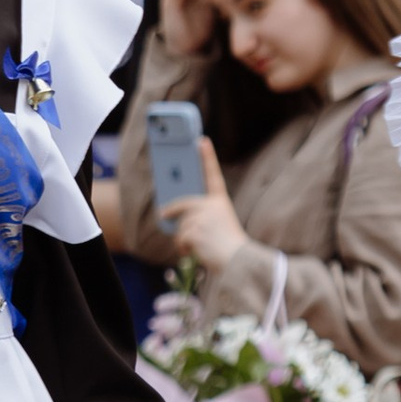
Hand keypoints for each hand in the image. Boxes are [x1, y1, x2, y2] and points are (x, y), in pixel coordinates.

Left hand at [160, 139, 245, 275]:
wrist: (237, 261)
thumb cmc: (230, 247)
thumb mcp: (218, 225)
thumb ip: (200, 217)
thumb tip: (172, 215)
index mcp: (220, 201)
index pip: (213, 175)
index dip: (207, 157)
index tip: (201, 140)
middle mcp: (211, 205)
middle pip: (182, 206)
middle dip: (171, 211)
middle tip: (163, 214)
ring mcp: (201, 216)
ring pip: (180, 227)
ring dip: (184, 240)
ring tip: (201, 247)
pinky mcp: (193, 229)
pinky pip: (179, 239)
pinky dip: (184, 249)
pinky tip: (198, 253)